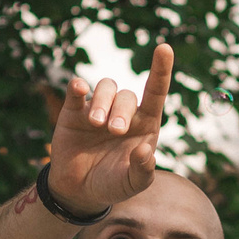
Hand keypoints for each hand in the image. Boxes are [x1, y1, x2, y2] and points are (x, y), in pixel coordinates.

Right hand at [48, 42, 174, 214]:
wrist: (80, 191)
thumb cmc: (113, 184)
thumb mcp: (133, 184)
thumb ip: (144, 171)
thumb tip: (146, 151)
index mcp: (145, 124)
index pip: (156, 92)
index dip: (161, 70)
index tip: (164, 48)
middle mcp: (124, 112)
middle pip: (127, 95)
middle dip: (121, 110)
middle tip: (114, 131)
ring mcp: (98, 109)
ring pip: (105, 87)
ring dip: (103, 101)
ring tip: (96, 123)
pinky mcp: (73, 112)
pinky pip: (77, 91)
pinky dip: (78, 86)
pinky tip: (79, 89)